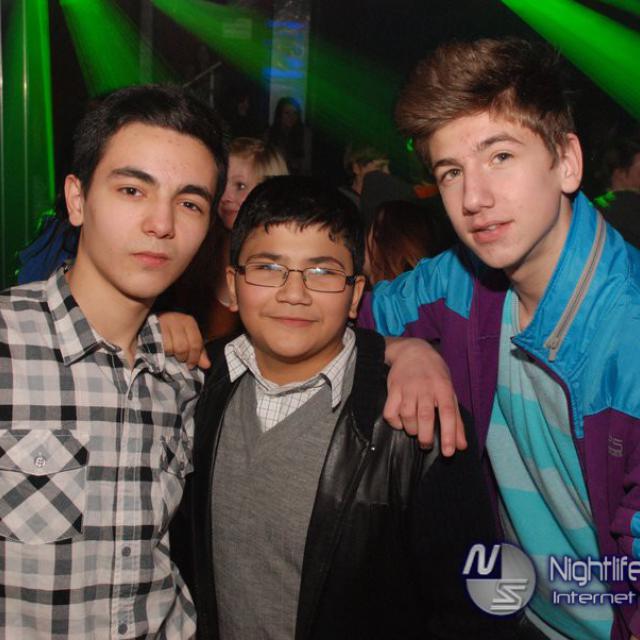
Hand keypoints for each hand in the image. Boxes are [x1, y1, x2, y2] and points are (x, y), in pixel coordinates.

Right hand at [158, 312, 209, 368]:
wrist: (154, 320)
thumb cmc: (174, 331)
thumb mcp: (189, 339)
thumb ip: (199, 352)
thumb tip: (207, 365)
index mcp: (189, 322)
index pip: (196, 343)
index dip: (194, 357)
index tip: (191, 365)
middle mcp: (177, 320)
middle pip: (183, 347)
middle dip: (182, 357)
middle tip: (180, 358)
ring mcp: (163, 323)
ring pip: (170, 348)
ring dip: (171, 354)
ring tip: (171, 352)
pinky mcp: (151, 328)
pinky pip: (159, 347)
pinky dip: (162, 352)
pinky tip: (162, 350)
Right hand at [383, 337, 465, 455]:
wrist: (413, 351)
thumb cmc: (435, 375)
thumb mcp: (450, 393)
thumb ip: (456, 420)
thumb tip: (461, 446)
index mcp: (443, 388)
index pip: (448, 413)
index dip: (449, 434)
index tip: (449, 452)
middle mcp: (425, 388)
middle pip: (425, 416)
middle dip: (426, 437)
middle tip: (426, 444)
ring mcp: (407, 387)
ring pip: (407, 415)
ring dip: (411, 429)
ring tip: (415, 430)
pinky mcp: (392, 388)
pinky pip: (390, 412)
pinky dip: (395, 422)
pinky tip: (401, 422)